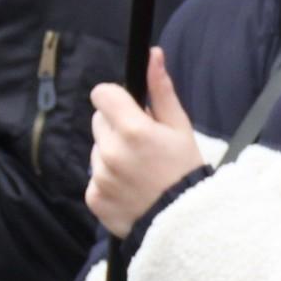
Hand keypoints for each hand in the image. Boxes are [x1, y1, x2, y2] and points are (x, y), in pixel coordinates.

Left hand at [87, 47, 201, 237]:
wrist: (185, 225)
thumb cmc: (186, 172)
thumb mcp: (180, 128)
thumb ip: (161, 91)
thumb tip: (152, 55)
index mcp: (133, 130)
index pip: (102, 94)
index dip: (116, 99)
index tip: (130, 109)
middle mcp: (111, 152)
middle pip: (99, 121)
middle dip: (117, 127)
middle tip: (143, 145)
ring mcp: (100, 176)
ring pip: (97, 150)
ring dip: (112, 154)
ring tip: (139, 171)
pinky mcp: (94, 197)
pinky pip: (95, 177)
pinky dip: (108, 180)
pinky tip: (131, 189)